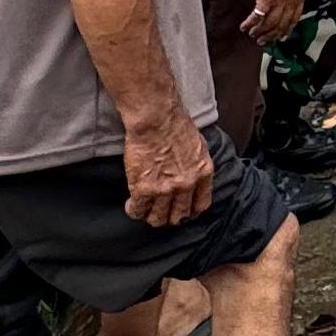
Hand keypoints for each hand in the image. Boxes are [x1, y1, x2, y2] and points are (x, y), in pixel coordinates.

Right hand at [122, 109, 213, 226]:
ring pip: (158, 218)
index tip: (183, 211)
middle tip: (161, 211)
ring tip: (146, 209)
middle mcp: (186, 185)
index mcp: (203, 174)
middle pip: (179, 216)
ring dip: (151, 216)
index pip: (200, 205)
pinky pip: (138, 210)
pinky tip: (132, 204)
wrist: (156, 117)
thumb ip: (197, 166)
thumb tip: (192, 176)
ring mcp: (165, 189)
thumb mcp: (199, 146)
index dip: (190, 211)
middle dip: (170, 216)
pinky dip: (134, 210)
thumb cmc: (175, 124)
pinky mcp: (143, 188)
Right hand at [248, 0, 305, 40]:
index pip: (294, 18)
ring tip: (253, 36)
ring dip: (260, 32)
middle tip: (264, 41)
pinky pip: (257, 16)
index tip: (282, 36)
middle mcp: (290, 2)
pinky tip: (245, 26)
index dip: (287, 29)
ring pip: (269, 24)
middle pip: (281, 24)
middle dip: (272, 35)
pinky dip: (250, 23)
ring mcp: (278, 2)